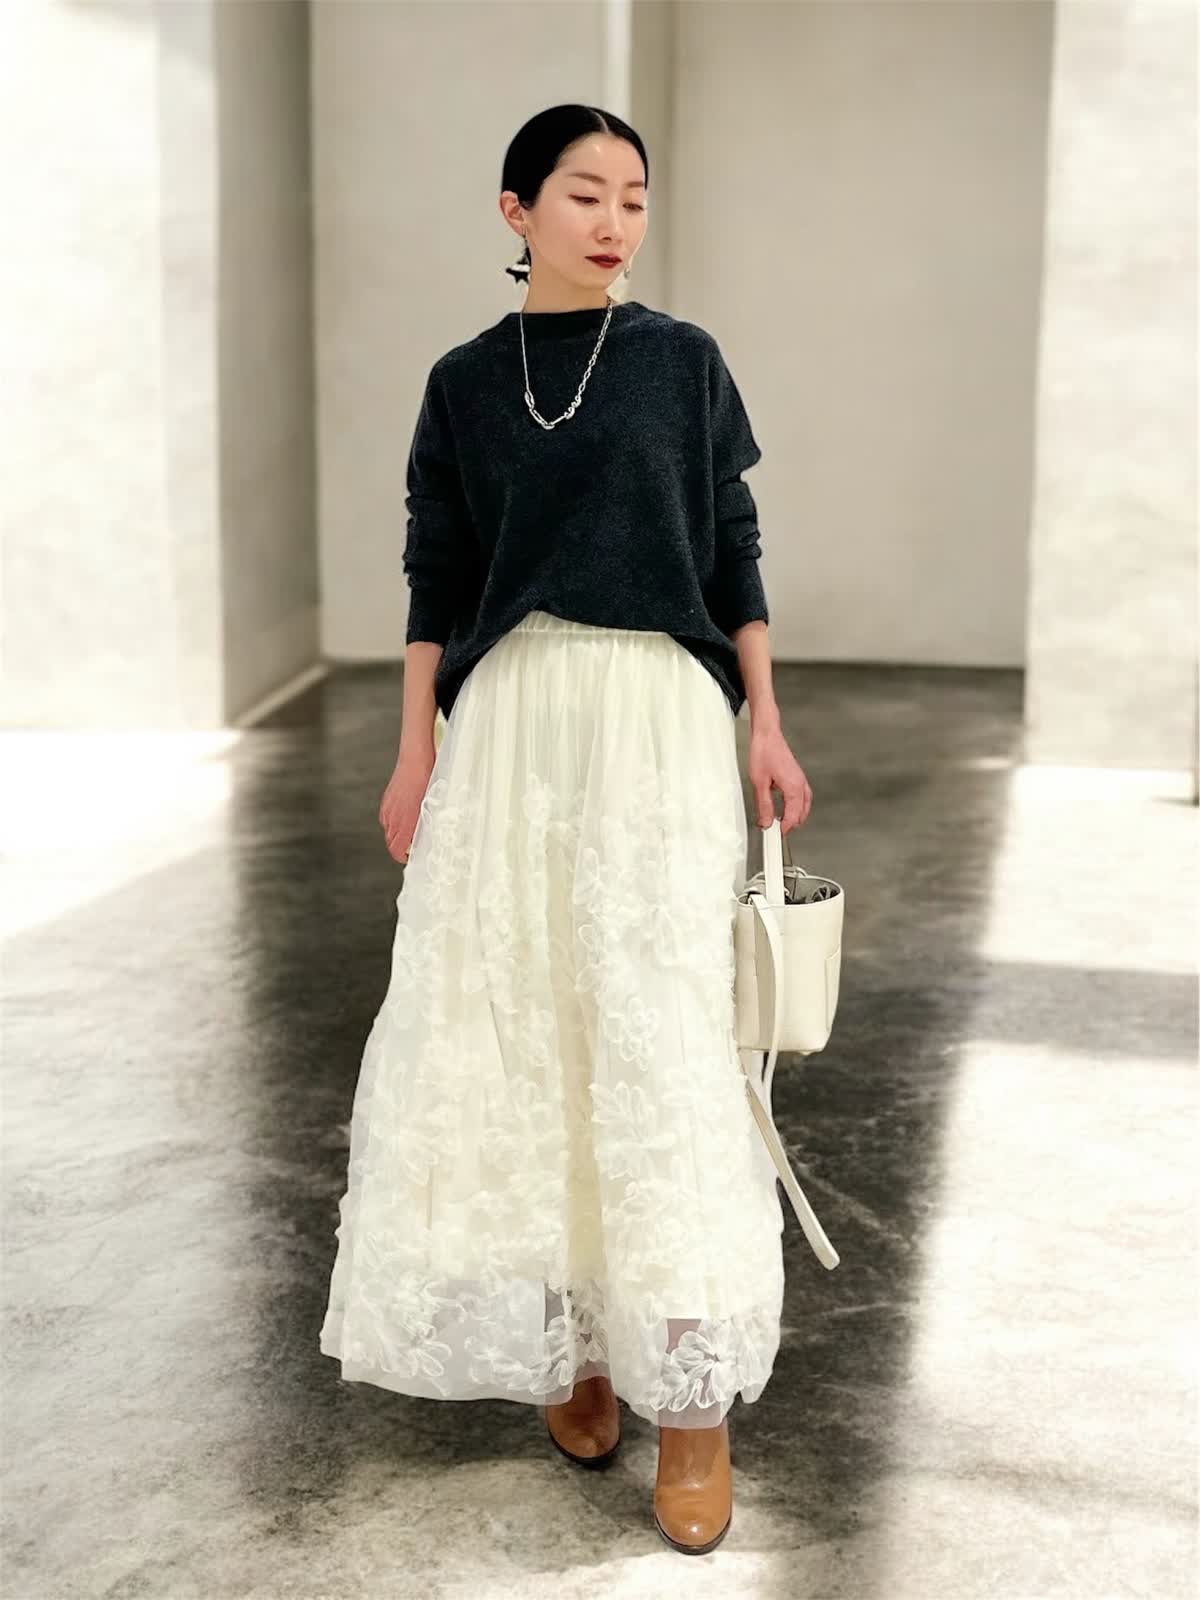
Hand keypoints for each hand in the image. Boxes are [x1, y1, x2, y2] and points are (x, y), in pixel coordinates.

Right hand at [378, 745, 435, 863]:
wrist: (415, 760)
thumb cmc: (428, 782)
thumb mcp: (432, 807)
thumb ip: (425, 825)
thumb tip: (425, 837)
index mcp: (405, 823)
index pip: (396, 850)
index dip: (402, 857)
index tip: (410, 857)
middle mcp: (393, 818)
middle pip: (391, 842)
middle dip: (401, 847)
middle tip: (414, 845)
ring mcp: (387, 809)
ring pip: (389, 830)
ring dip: (398, 834)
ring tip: (411, 830)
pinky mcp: (386, 801)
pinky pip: (387, 818)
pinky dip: (395, 821)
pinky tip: (406, 814)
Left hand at [748, 722, 812, 834]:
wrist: (767, 734)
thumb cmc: (764, 752)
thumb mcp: (759, 782)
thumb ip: (764, 805)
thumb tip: (766, 822)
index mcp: (793, 787)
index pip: (793, 816)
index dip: (785, 828)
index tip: (777, 836)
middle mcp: (800, 784)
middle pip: (802, 812)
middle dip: (792, 823)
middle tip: (778, 831)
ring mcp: (800, 779)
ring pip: (805, 804)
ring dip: (796, 815)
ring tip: (783, 822)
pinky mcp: (797, 776)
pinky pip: (803, 796)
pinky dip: (797, 805)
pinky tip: (788, 806)